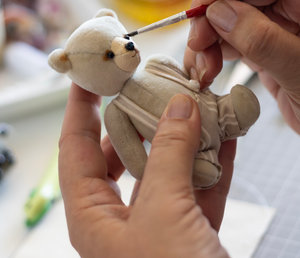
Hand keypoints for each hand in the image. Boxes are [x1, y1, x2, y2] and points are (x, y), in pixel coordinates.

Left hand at [59, 83, 235, 257]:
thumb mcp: (163, 212)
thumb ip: (170, 155)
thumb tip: (180, 107)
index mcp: (93, 216)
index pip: (75, 146)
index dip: (80, 106)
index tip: (89, 74)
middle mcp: (120, 219)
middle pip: (122, 154)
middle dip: (139, 118)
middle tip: (152, 86)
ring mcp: (157, 226)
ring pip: (165, 170)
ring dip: (184, 139)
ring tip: (196, 106)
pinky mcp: (191, 234)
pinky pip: (199, 188)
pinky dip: (213, 164)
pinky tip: (226, 137)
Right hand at [184, 0, 299, 132]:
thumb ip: (264, 39)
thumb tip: (219, 12)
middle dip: (211, 11)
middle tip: (197, 40)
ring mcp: (276, 22)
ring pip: (227, 11)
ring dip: (206, 37)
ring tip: (202, 66)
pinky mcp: (263, 45)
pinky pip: (229, 38)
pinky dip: (211, 52)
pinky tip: (206, 70)